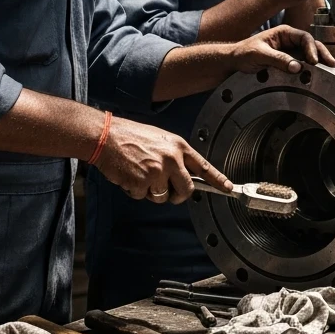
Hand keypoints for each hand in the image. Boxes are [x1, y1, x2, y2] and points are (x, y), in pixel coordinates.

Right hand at [96, 118, 232, 203]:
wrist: (106, 136)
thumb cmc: (131, 136)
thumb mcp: (160, 140)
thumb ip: (174, 156)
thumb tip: (183, 174)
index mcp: (178, 146)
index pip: (204, 167)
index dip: (218, 180)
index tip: (228, 188)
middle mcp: (171, 159)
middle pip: (187, 190)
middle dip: (178, 195)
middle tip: (169, 191)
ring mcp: (157, 172)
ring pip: (163, 197)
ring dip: (152, 192)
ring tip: (141, 174)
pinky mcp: (142, 183)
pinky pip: (143, 197)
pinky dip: (135, 191)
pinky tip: (130, 175)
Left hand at [225, 24, 334, 73]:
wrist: (234, 61)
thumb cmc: (243, 53)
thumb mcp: (259, 55)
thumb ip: (278, 59)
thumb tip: (297, 66)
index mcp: (283, 32)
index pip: (303, 37)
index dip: (311, 48)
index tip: (313, 61)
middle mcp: (289, 40)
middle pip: (311, 44)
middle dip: (322, 53)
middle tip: (331, 63)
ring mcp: (290, 50)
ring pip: (309, 53)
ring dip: (319, 60)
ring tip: (330, 68)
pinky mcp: (289, 61)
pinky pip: (303, 62)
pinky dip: (312, 67)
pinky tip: (318, 73)